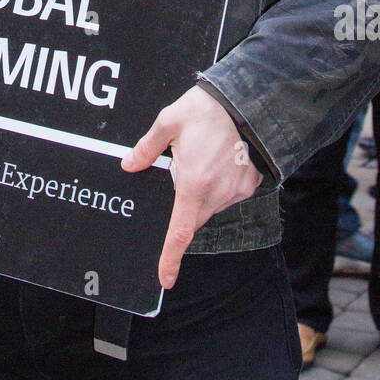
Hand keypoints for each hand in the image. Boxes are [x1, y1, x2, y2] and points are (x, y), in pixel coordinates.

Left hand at [122, 85, 261, 289]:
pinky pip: (228, 195)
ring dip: (202, 193)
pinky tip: (219, 160)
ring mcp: (236, 190)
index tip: (165, 278)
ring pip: (210, 206)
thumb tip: (129, 165)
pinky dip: (219, 185)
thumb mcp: (169, 122)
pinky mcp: (249, 185)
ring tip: (203, 156)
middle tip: (184, 169)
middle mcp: (216, 192)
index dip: (170, 257)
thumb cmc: (207, 109)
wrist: (248, 101)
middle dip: (183, 206)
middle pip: (193, 217)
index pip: (179, 230)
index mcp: (193, 182)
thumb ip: (147, 148)